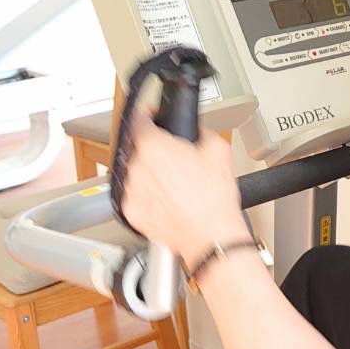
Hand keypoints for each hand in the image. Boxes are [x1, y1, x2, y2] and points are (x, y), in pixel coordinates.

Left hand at [120, 108, 246, 262]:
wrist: (210, 234)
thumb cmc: (213, 197)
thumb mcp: (218, 149)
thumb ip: (200, 131)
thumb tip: (194, 131)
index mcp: (153, 147)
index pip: (137, 119)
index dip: (146, 114)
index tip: (150, 115)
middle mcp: (136, 167)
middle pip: (138, 148)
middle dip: (155, 150)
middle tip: (176, 158)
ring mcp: (131, 191)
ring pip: (137, 173)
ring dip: (150, 173)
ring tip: (175, 184)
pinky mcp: (131, 211)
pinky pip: (136, 195)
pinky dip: (148, 195)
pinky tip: (169, 199)